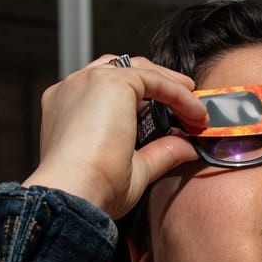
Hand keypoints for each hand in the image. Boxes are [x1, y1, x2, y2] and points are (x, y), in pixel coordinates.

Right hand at [24, 55, 207, 219]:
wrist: (75, 192)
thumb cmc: (91, 188)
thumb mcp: (133, 168)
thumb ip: (159, 152)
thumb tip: (186, 147)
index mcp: (66, 110)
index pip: (105, 90)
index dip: (140, 99)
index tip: (167, 115)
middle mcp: (73, 90)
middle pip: (122, 70)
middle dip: (157, 84)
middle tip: (186, 106)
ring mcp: (89, 81)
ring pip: (139, 70)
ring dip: (171, 87)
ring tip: (196, 110)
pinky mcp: (111, 81)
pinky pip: (153, 79)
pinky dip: (178, 94)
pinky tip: (195, 112)